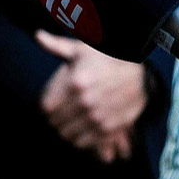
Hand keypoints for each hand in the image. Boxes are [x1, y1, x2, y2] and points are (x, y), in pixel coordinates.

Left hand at [36, 30, 147, 162]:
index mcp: (75, 82)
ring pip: (67, 135)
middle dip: (54, 117)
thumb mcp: (82, 49)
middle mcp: (85, 102)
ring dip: (65, 129)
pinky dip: (79, 139)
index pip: (46, 107)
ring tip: (71, 120)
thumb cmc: (109, 60)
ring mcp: (97, 117)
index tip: (51, 102)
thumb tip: (38, 35)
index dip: (46, 105)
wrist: (141, 76)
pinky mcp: (108, 129)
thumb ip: (57, 45)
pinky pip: (84, 143)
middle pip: (55, 122)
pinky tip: (82, 128)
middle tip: (61, 111)